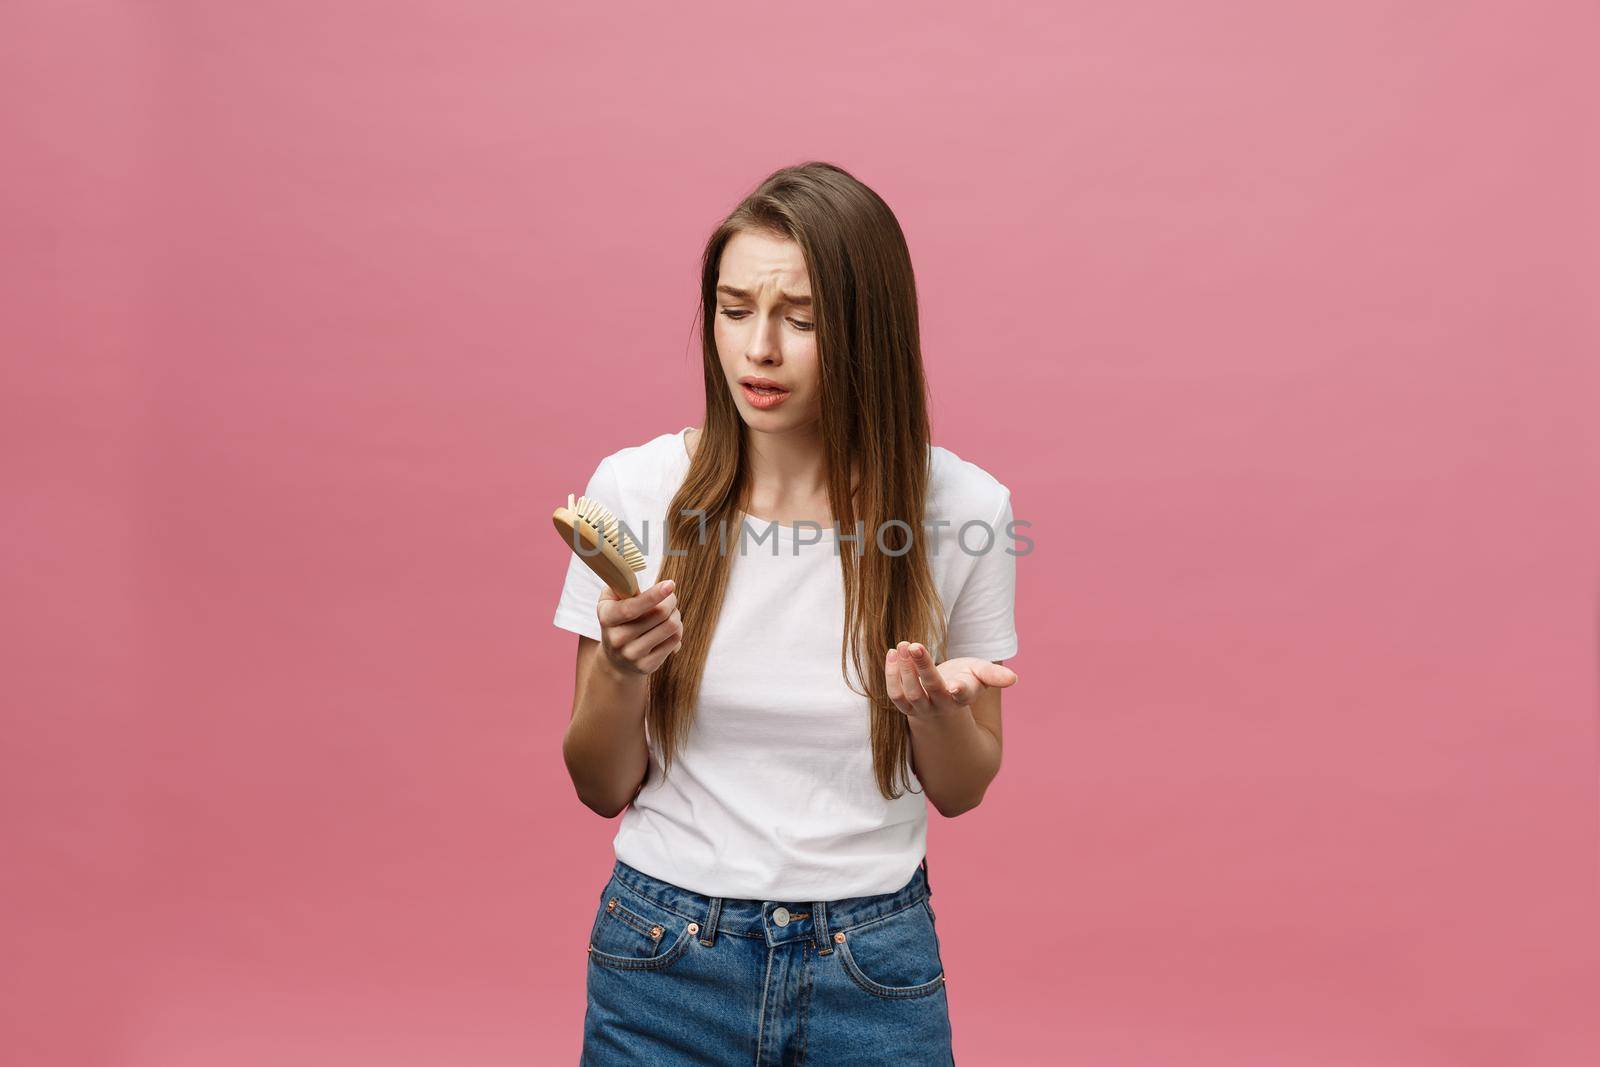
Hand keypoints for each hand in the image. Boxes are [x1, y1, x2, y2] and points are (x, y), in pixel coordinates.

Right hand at [596, 579, 681, 677]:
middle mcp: (617, 638)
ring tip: (671, 612)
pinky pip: (674, 641)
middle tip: (670, 597)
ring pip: (670, 627)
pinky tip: (670, 629)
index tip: (670, 584)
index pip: (631, 608)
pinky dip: (678, 630)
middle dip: (671, 600)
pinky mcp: (646, 666)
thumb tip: (632, 576)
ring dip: (676, 614)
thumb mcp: (611, 601)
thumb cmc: (618, 621)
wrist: (616, 660)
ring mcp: (632, 655)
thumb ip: (621, 585)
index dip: (653, 595)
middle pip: (659, 614)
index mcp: (607, 618)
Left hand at [885, 640, 1017, 720]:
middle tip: (914, 645)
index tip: (955, 685)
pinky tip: (892, 653)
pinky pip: (895, 694)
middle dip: (921, 667)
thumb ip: (994, 675)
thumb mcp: (981, 673)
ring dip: (903, 668)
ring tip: (903, 644)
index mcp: (963, 696)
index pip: (962, 695)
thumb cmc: (966, 678)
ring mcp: (921, 707)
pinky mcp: (905, 705)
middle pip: (930, 689)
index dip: (959, 691)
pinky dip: (891, 674)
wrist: (944, 695)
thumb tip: (1013, 679)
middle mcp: (941, 704)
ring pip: (909, 693)